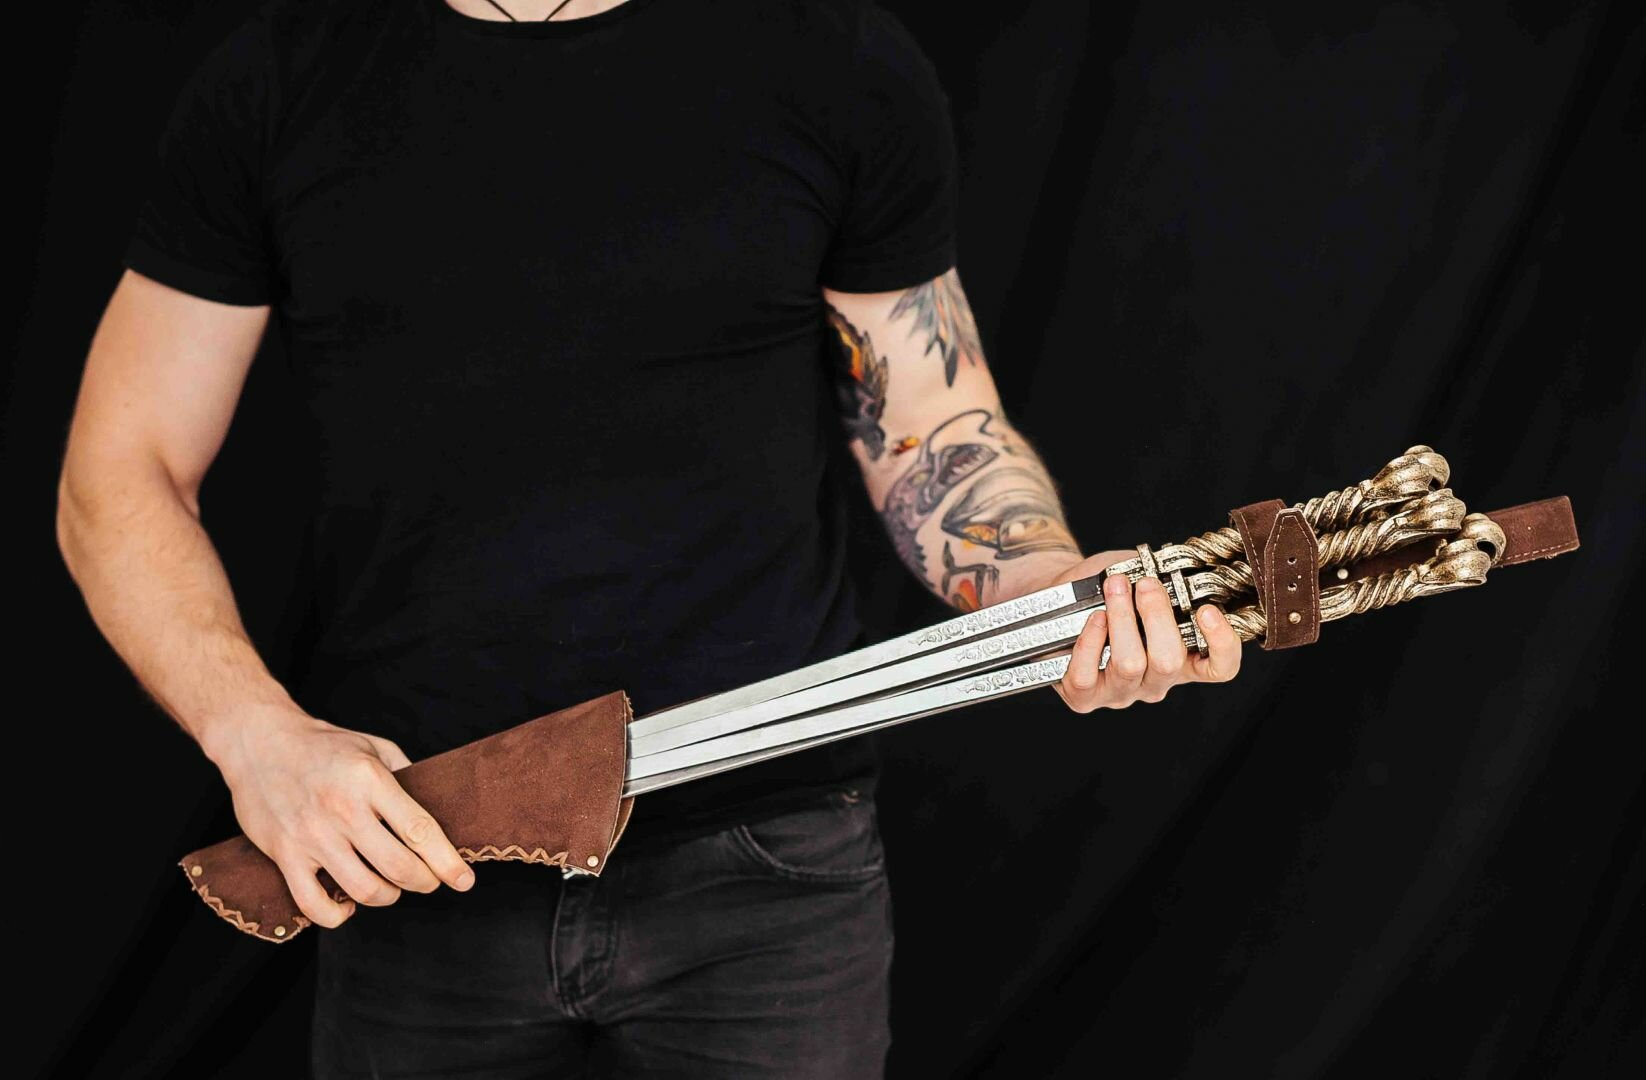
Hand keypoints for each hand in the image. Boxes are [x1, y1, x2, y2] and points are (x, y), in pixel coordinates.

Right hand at [202, 704, 474, 928]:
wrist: (258, 741)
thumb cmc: (322, 744)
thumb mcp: (373, 746)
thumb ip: (405, 775)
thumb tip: (435, 806)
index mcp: (370, 780)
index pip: (420, 831)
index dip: (447, 862)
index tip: (465, 880)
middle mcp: (343, 810)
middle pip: (399, 867)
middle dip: (425, 882)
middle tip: (429, 880)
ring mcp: (313, 836)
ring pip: (364, 890)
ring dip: (388, 897)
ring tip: (392, 887)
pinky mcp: (285, 855)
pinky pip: (315, 905)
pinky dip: (338, 915)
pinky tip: (348, 905)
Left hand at [1040, 550, 1242, 711]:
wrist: (1059, 601)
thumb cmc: (1105, 590)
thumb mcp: (1138, 577)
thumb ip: (1158, 576)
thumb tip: (1166, 568)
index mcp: (1182, 659)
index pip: (1220, 668)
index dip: (1223, 644)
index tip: (1208, 610)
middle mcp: (1154, 681)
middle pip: (1169, 662)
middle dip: (1158, 616)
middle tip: (1147, 584)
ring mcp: (1120, 692)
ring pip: (1129, 664)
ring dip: (1122, 618)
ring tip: (1116, 587)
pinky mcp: (1083, 697)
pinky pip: (1087, 676)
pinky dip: (1090, 641)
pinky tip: (1093, 618)